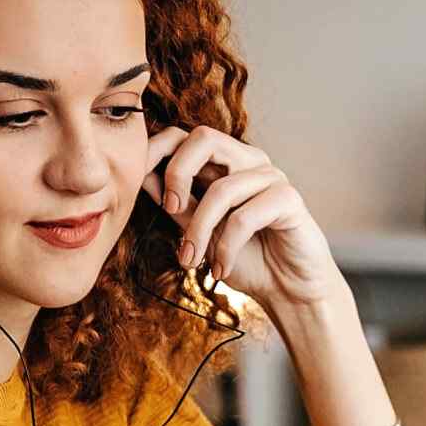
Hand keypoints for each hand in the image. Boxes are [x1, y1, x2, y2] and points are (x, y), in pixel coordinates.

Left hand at [142, 126, 342, 308]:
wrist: (287, 289)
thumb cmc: (246, 258)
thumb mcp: (199, 232)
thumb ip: (177, 204)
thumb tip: (142, 177)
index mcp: (225, 163)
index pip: (185, 136)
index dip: (157, 150)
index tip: (137, 181)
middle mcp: (249, 162)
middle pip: (204, 138)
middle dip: (177, 173)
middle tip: (170, 209)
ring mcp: (271, 177)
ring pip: (222, 188)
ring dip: (199, 230)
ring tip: (191, 260)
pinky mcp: (289, 199)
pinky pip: (245, 216)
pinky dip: (226, 247)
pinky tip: (221, 269)